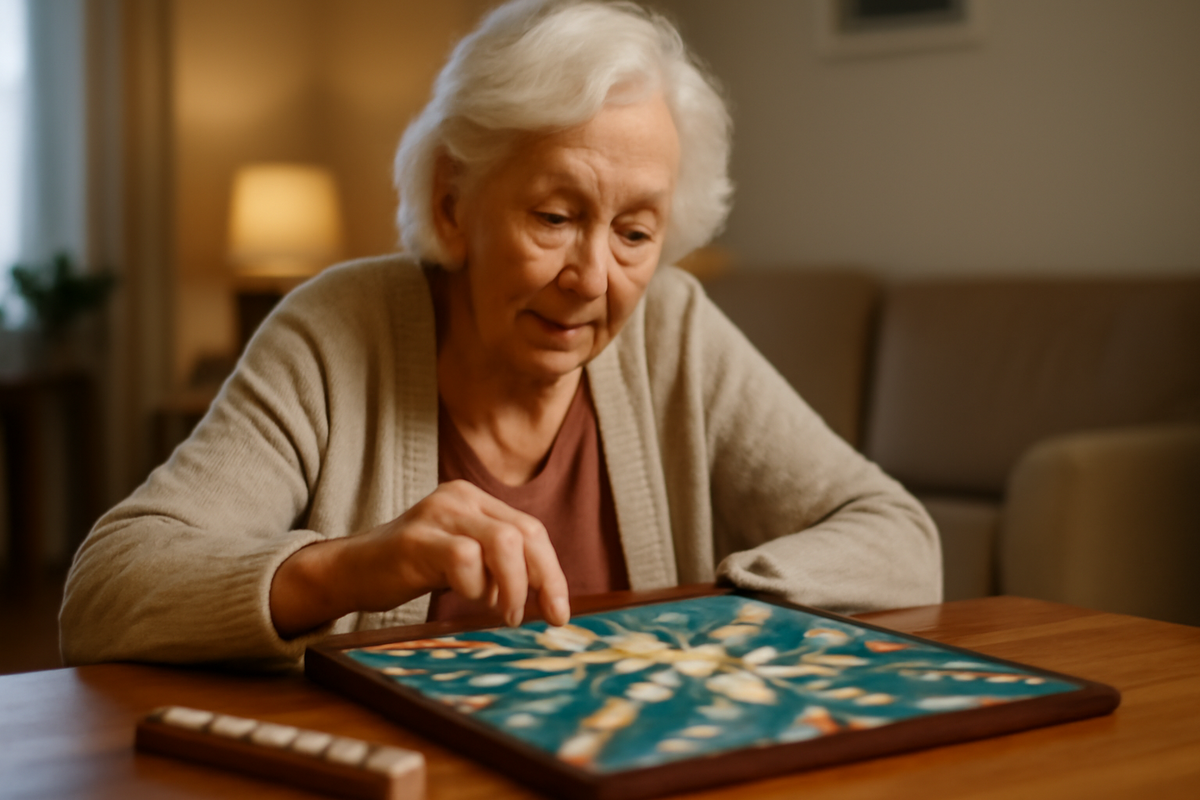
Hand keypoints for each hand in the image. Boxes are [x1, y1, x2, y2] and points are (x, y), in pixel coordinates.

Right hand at [270, 480, 569, 637]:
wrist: (349, 570)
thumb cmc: (410, 569)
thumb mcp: (463, 560)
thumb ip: (499, 566)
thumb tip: (546, 599)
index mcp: (475, 499)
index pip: (531, 529)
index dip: (552, 572)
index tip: (559, 612)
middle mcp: (460, 498)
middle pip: (525, 533)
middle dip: (543, 580)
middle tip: (537, 618)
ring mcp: (437, 515)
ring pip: (503, 543)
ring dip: (511, 587)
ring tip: (501, 612)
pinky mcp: (415, 539)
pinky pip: (465, 559)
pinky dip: (474, 587)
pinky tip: (465, 598)